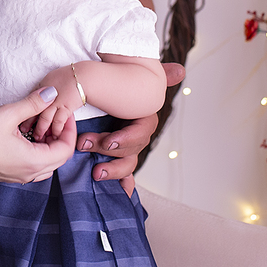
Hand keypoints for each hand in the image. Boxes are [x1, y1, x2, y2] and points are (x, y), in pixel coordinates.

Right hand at [0, 87, 75, 183]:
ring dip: (49, 144)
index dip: (70, 129)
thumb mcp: (7, 114)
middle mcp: (30, 173)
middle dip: (61, 135)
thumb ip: (33, 103)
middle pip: (59, 157)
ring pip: (47, 162)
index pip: (66, 149)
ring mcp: (20, 176)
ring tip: (41, 124)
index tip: (63, 112)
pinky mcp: (10, 173)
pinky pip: (34, 165)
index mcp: (33, 161)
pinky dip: (38, 150)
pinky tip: (27, 135)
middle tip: (55, 116)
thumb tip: (51, 94)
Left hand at [77, 62, 184, 194]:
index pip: (141, 133)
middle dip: (109, 152)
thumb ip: (158, 74)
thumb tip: (180, 71)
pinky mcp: (115, 157)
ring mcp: (125, 148)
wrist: (91, 87)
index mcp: (141, 118)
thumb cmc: (112, 81)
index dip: (126, 139)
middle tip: (85, 145)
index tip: (108, 141)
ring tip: (94, 172)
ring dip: (113, 170)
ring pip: (127, 164)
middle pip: (131, 150)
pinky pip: (124, 176)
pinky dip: (124, 186)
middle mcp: (135, 134)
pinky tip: (122, 195)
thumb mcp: (128, 75)